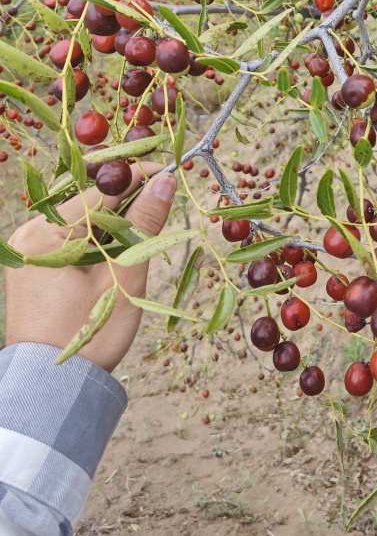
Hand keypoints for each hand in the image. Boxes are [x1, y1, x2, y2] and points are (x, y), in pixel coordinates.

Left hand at [5, 162, 176, 372]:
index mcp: (45, 236)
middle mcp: (30, 235)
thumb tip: (167, 182)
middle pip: (87, 199)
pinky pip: (70, 232)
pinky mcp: (34, 263)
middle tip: (163, 186)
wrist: (53, 387)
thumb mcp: (124, 278)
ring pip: (80, 214)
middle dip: (126, 190)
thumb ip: (144, 226)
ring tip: (149, 211)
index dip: (137, 177)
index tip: (169, 169)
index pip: (99, 192)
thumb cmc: (89, 337)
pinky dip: (97, 230)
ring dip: (113, 210)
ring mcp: (28, 249)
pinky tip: (122, 235)